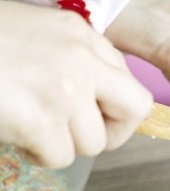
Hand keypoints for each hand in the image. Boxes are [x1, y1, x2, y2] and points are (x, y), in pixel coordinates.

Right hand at [0, 2, 151, 167]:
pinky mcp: (39, 119)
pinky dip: (38, 155)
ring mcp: (63, 88)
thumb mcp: (36, 34)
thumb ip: (76, 60)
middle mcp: (81, 58)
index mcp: (81, 34)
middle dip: (113, 132)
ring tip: (30, 126)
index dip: (117, 109)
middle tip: (80, 134)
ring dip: (62, 144)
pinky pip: (60, 157)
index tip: (96, 116)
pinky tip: (15, 133)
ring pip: (93, 142)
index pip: (131, 83)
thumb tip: (101, 100)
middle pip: (134, 110)